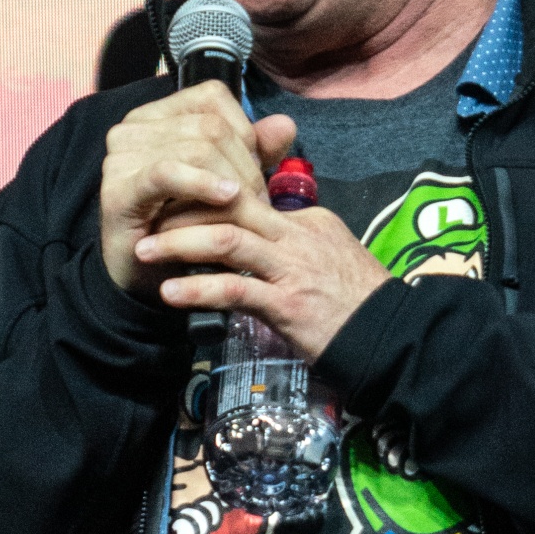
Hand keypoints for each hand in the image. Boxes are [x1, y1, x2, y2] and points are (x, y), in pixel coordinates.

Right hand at [100, 88, 289, 296]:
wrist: (146, 277)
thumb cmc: (184, 227)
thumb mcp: (225, 183)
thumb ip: (253, 152)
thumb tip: (285, 124)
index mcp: (157, 115)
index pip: (212, 98)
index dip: (244, 131)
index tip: (255, 170)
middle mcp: (133, 127)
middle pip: (209, 126)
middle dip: (245, 165)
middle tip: (258, 202)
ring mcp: (121, 156)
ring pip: (197, 149)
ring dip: (232, 183)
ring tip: (244, 212)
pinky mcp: (118, 189)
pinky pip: (168, 173)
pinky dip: (203, 184)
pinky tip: (226, 198)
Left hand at [134, 190, 392, 362]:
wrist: (391, 337)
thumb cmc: (356, 304)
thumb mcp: (326, 257)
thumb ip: (290, 243)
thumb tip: (256, 235)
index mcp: (305, 221)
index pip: (245, 196)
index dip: (202, 198)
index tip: (168, 204)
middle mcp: (297, 236)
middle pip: (229, 205)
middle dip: (181, 207)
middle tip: (143, 214)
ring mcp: (292, 269)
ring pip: (227, 239)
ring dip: (179, 244)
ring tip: (143, 252)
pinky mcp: (288, 305)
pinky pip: (235, 289)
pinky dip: (198, 289)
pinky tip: (169, 293)